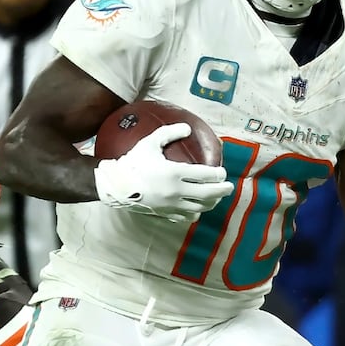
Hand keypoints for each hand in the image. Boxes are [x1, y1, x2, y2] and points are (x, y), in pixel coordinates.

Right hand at [93, 122, 233, 222]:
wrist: (115, 185)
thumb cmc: (132, 162)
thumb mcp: (150, 142)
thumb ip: (169, 133)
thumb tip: (187, 128)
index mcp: (175, 172)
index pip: (205, 175)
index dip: (218, 174)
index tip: (222, 172)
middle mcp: (176, 191)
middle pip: (208, 194)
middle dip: (222, 190)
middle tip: (229, 187)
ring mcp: (171, 204)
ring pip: (200, 207)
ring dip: (212, 203)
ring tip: (217, 198)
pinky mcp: (165, 213)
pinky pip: (186, 217)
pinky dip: (195, 213)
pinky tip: (198, 209)